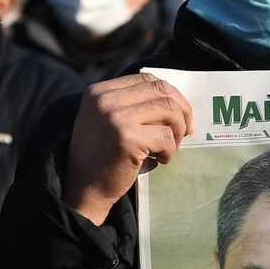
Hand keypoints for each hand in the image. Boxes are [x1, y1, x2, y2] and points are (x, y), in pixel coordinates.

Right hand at [62, 73, 192, 224]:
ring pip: (169, 110)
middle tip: (186, 131)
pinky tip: (161, 160)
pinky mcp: (127, 138)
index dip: (169, 95)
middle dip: (182, 110)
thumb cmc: (102, 157)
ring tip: (171, 147)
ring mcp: (115, 117)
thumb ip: (131, 105)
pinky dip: (171, 149)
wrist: (83, 189)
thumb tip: (176, 100)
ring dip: (178, 130)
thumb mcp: (107, 121)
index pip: (146, 78)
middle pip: (161, 90)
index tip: (179, 115)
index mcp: (100, 92)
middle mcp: (105, 100)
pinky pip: (167, 136)